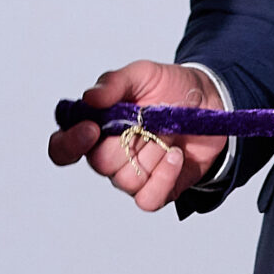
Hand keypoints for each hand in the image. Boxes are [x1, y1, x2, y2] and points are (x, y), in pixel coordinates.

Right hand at [46, 60, 227, 211]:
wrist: (210, 99)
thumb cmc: (169, 87)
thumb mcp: (142, 74)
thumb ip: (114, 83)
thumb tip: (89, 98)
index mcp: (96, 127)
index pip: (63, 147)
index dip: (68, 144)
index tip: (90, 129)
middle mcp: (110, 154)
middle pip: (99, 164)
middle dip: (125, 142)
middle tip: (147, 121)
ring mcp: (134, 174)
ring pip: (125, 181)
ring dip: (151, 155)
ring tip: (169, 135)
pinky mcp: (159, 188)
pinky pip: (148, 199)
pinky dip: (163, 178)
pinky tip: (176, 155)